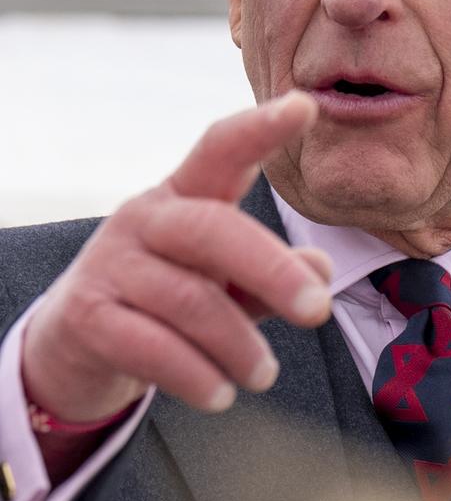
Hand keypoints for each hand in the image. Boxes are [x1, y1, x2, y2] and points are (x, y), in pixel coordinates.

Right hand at [22, 92, 331, 422]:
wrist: (79, 340)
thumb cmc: (170, 294)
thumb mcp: (227, 282)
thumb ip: (272, 276)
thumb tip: (321, 271)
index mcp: (185, 195)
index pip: (221, 149)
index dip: (262, 128)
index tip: (306, 106)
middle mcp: (146, 217)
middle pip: (213, 230)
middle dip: (272, 270)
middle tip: (317, 311)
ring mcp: (111, 264)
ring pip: (188, 300)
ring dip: (238, 346)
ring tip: (264, 375)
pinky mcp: (88, 315)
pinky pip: (151, 347)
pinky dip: (195, 376)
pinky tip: (220, 394)